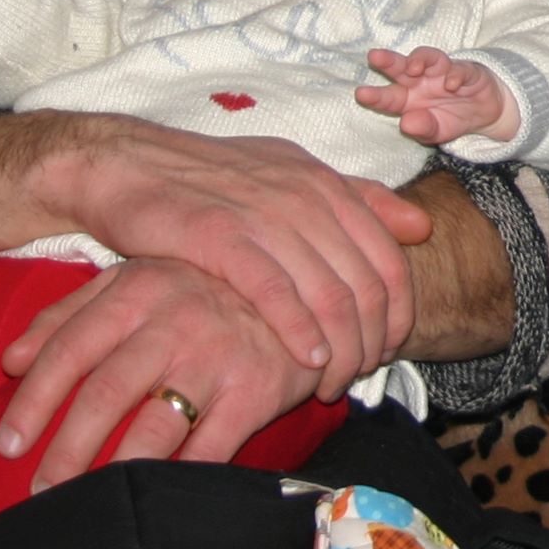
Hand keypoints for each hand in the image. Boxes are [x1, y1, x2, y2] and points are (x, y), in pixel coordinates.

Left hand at [0, 256, 322, 488]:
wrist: (299, 290)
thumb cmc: (203, 289)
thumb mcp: (136, 281)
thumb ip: (69, 315)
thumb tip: (11, 359)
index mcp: (139, 289)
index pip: (70, 349)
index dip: (34, 400)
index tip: (10, 442)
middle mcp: (176, 320)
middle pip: (105, 394)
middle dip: (66, 450)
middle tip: (40, 488)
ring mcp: (217, 355)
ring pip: (153, 426)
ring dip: (113, 471)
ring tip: (87, 498)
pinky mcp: (255, 389)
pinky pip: (210, 446)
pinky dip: (179, 475)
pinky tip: (153, 493)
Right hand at [50, 118, 429, 399]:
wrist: (128, 165)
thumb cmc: (212, 179)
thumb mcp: (292, 174)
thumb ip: (357, 198)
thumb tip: (420, 227)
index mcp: (326, 183)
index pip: (389, 258)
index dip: (397, 312)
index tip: (387, 349)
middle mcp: (305, 196)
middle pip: (365, 285)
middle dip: (369, 342)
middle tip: (359, 377)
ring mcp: (265, 215)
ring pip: (329, 294)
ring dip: (340, 350)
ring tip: (332, 383)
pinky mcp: (221, 237)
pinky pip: (276, 293)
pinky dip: (299, 333)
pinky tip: (307, 361)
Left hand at [356, 46, 513, 146]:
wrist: (484, 113)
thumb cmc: (451, 118)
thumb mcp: (436, 132)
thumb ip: (422, 129)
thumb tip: (406, 123)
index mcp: (408, 98)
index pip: (389, 96)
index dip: (375, 95)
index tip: (361, 94)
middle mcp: (422, 81)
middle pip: (402, 67)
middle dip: (389, 61)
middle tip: (375, 57)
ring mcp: (443, 72)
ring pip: (429, 57)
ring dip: (420, 59)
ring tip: (414, 68)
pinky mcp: (466, 70)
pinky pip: (459, 68)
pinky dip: (455, 74)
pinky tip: (452, 84)